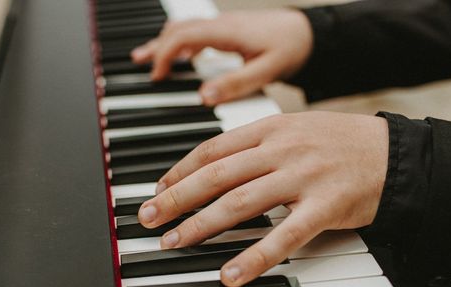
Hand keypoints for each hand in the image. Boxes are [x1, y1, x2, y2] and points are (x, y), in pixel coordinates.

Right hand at [131, 10, 312, 104]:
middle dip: (156, 47)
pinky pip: (197, 33)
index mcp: (227, 33)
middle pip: (178, 30)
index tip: (156, 77)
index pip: (183, 37)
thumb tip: (204, 96)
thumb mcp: (267, 71)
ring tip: (147, 58)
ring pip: (185, 29)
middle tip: (140, 66)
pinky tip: (181, 58)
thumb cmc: (291, 48)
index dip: (164, 55)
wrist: (309, 33)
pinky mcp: (229, 31)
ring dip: (165, 43)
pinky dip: (181, 44)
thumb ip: (236, 84)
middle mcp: (222, 25)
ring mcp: (224, 26)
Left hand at [137, 112, 388, 286]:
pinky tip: (230, 274)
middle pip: (216, 174)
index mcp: (271, 129)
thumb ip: (256, 146)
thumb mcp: (295, 131)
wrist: (397, 153)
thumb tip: (213, 167)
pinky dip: (254, 256)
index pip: (213, 149)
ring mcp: (303, 177)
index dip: (179, 170)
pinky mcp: (325, 207)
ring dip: (201, 225)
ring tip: (173, 243)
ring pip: (240, 202)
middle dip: (176, 198)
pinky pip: (284, 235)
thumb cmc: (341, 145)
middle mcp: (282, 149)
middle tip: (148, 219)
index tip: (158, 190)